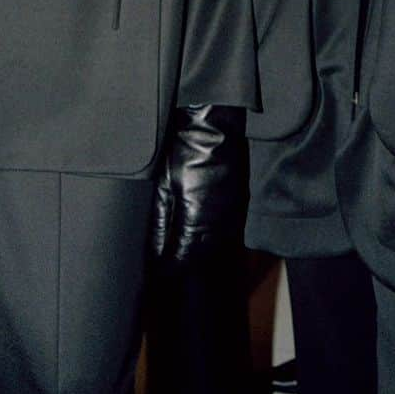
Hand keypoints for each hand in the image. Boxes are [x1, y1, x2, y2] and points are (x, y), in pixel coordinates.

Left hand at [150, 104, 245, 263]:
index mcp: (198, 218)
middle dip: (183, 262)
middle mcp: (219, 221)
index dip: (169, 267)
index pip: (183, 257)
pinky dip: (211, 235)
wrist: (213, 123)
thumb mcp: (164, 186)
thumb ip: (161, 223)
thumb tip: (156, 252)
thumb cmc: (185, 149)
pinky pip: (225, 229)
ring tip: (180, 249)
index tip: (157, 270)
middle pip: (200, 256)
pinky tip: (198, 230)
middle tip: (165, 263)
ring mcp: (232, 212)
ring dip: (198, 250)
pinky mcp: (238, 202)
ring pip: (214, 244)